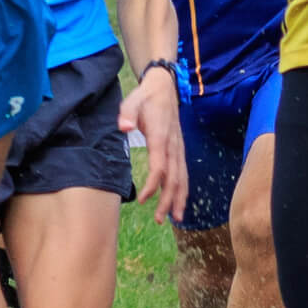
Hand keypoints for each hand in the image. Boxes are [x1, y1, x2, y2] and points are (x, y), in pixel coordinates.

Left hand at [119, 70, 187, 223]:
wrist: (165, 88)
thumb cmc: (146, 97)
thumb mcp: (133, 100)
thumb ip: (127, 113)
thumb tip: (124, 126)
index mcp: (162, 138)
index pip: (160, 167)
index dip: (152, 185)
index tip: (144, 200)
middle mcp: (173, 147)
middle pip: (174, 179)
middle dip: (168, 201)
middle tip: (159, 219)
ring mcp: (178, 150)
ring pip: (182, 179)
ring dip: (179, 199)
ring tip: (175, 219)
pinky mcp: (179, 152)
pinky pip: (183, 175)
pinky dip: (182, 191)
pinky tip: (179, 204)